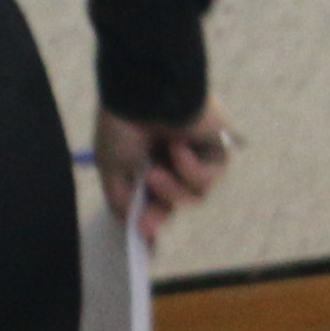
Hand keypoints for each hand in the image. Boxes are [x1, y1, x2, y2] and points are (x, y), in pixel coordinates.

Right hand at [93, 103, 235, 245]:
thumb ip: (121, 201)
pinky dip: (191, 168)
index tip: (142, 239)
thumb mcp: (111, 168)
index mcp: (146, 160)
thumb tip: (136, 228)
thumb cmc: (124, 123)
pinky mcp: (218, 148)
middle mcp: (172, 160)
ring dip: (173, 190)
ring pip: (194, 196)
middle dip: (159, 214)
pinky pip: (209, 177)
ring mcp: (196, 155)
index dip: (149, 220)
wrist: (146, 91)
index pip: (153, 199)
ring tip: (156, 172)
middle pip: (175, 203)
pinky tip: (179, 146)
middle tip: (147, 225)